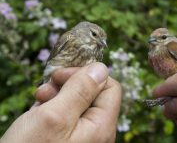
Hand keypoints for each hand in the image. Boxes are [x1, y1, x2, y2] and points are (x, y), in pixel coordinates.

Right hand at [1, 62, 121, 142]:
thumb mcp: (55, 116)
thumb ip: (81, 90)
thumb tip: (101, 68)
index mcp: (101, 126)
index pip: (110, 87)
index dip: (87, 75)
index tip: (62, 76)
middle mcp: (97, 131)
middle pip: (94, 93)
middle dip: (69, 84)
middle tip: (46, 87)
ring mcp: (84, 135)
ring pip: (79, 101)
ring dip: (58, 93)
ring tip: (39, 98)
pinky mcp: (69, 138)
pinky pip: (68, 114)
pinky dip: (54, 106)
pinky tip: (39, 109)